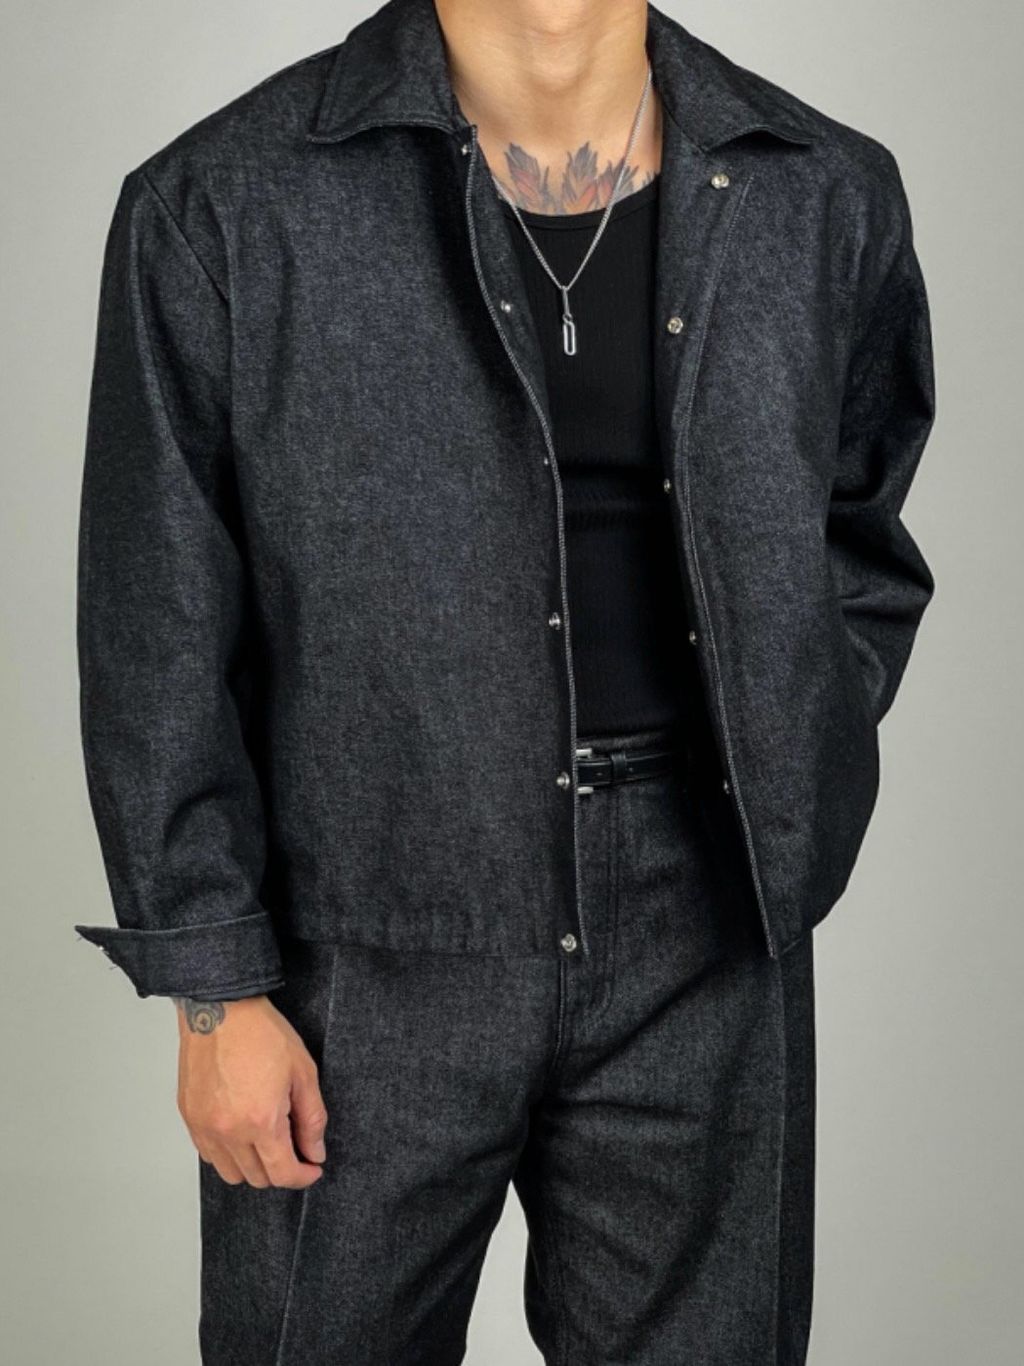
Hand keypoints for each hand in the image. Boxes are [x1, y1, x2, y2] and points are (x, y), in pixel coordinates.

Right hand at [174, 994, 327, 1188]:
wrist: (220, 1009)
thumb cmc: (261, 1033)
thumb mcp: (303, 1072)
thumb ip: (312, 1119)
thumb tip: (315, 1152)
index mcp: (261, 1121)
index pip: (282, 1174)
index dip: (303, 1177)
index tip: (312, 1168)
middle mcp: (229, 1131)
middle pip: (257, 1178)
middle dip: (281, 1169)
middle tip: (293, 1146)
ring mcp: (204, 1127)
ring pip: (230, 1173)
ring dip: (252, 1166)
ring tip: (266, 1140)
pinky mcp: (190, 1118)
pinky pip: (209, 1155)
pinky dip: (227, 1154)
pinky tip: (241, 1132)